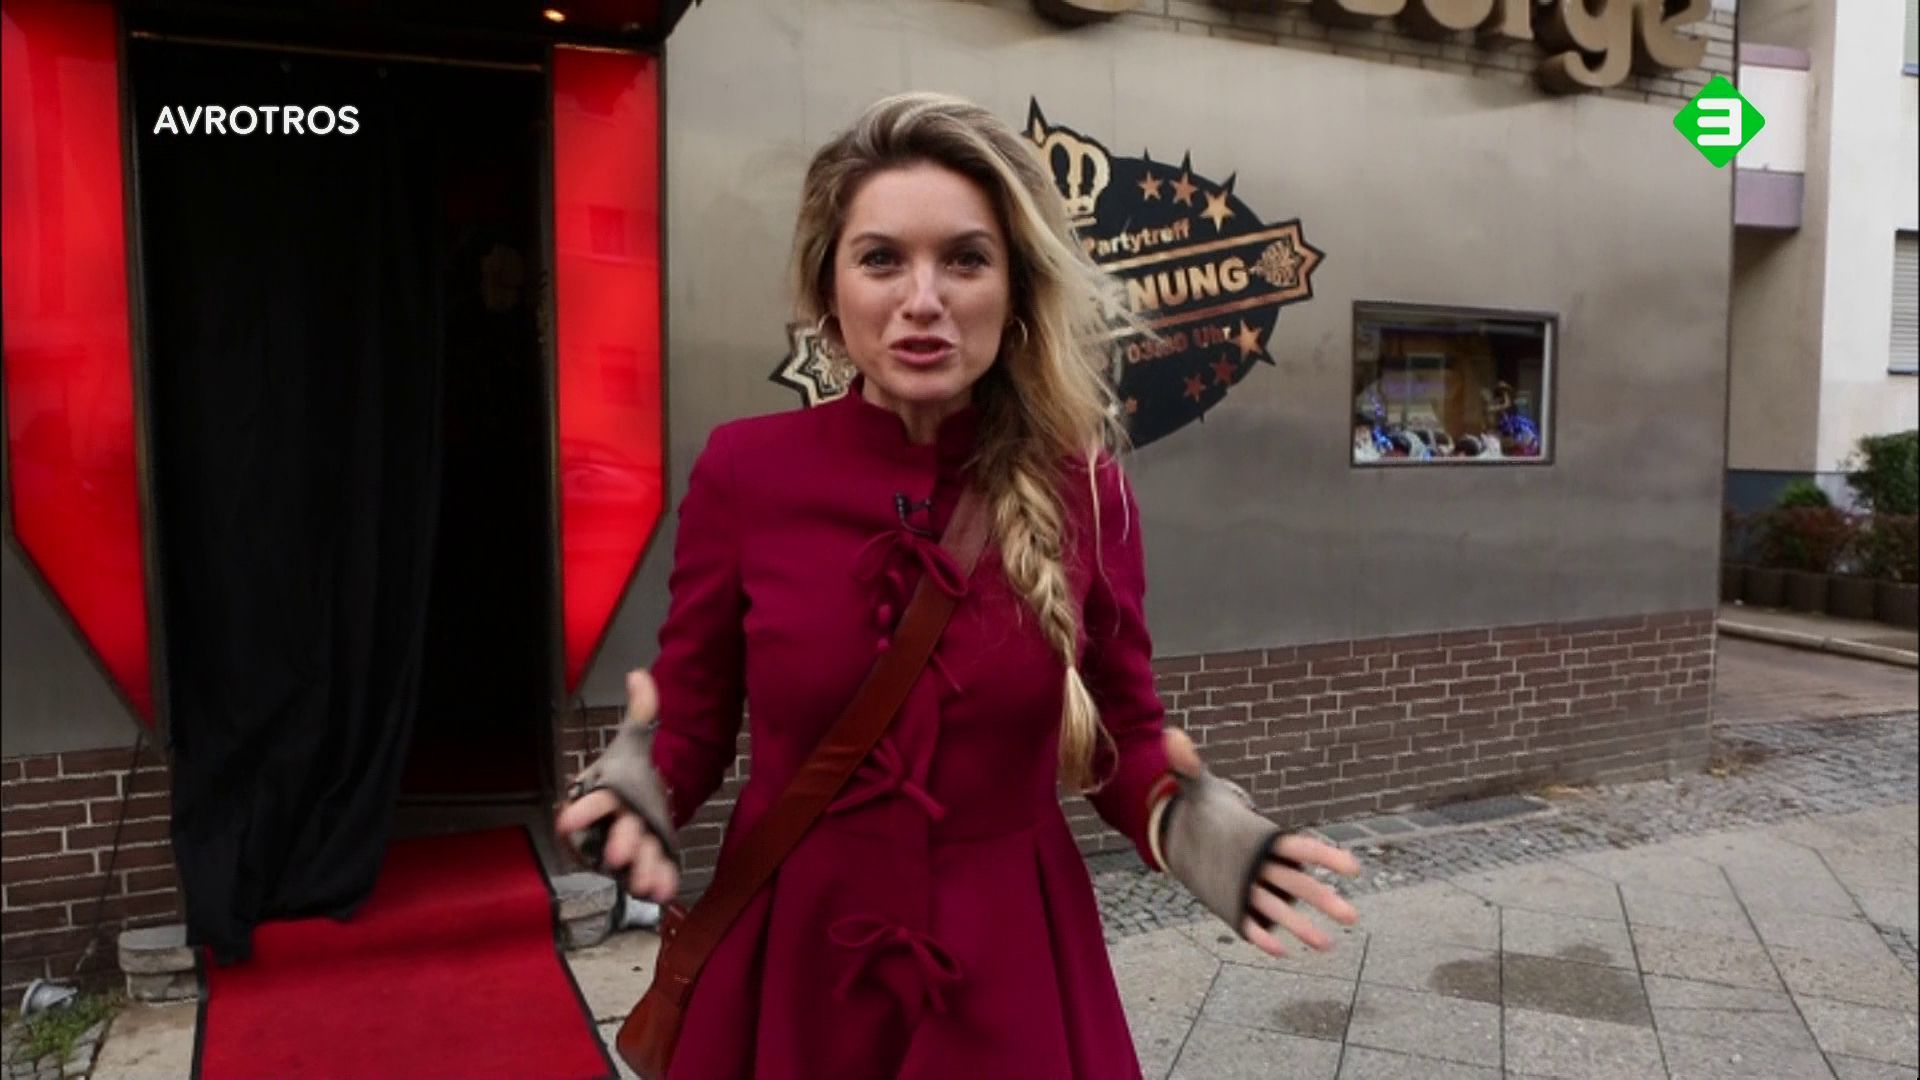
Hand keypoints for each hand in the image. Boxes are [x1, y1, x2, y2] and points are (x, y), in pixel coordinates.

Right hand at [554, 670, 679, 903]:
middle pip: (614, 837)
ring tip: (647, 882)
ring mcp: (626, 851)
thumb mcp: (634, 743)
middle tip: (619, 855)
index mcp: (606, 798)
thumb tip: (639, 673)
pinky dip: (657, 886)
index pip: (590, 804)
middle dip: (618, 845)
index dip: (581, 812)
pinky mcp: (642, 867)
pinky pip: (650, 878)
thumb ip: (641, 712)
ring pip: (633, 864)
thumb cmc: (627, 776)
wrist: (639, 803)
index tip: (567, 821)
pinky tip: (665, 893)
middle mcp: (611, 828)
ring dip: (640, 871)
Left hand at [1161, 727, 1362, 957]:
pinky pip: (1250, 923)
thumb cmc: (1202, 810)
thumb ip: (1186, 765)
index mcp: (1263, 838)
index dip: (1324, 856)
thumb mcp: (1195, 786)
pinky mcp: (1233, 907)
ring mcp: (1250, 888)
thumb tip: (1170, 734)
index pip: (1298, 847)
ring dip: (1301, 925)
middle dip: (1323, 898)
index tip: (1352, 868)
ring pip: (1279, 908)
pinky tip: (1277, 951)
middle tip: (1351, 916)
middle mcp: (1263, 866)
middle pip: (1298, 883)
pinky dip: (1262, 936)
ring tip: (1326, 946)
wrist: (1183, 836)